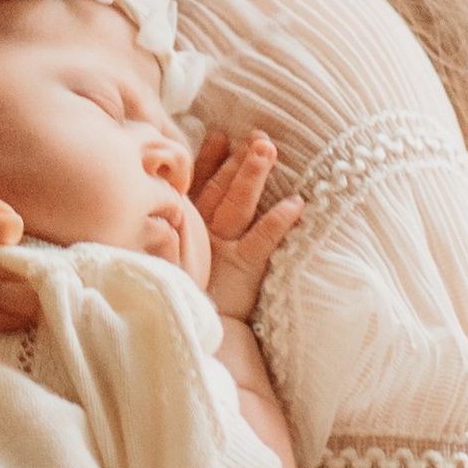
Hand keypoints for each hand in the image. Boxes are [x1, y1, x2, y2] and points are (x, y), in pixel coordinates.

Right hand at [185, 130, 302, 320]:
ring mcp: (223, 248)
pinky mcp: (242, 267)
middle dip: (240, 161)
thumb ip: (171, 224)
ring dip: (252, 176)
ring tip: (267, 150)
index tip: (222, 135)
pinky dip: (278, 221)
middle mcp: (205, 232)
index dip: (212, 159)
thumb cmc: (191, 290)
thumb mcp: (175, 254)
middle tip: (258, 136)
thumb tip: (173, 191)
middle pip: (223, 188)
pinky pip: (262, 240)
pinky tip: (296, 204)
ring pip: (238, 204)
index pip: (201, 185)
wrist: (199, 331)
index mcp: (189, 226)